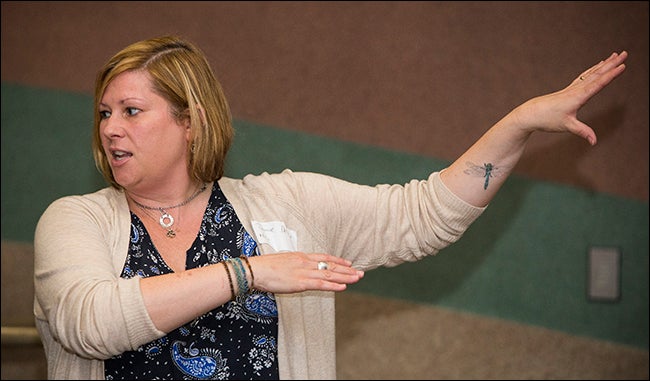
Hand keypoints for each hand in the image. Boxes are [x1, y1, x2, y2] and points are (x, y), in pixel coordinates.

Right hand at [248, 252, 363, 292]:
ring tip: (357, 278)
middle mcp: (305, 262)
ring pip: (329, 274)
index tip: (348, 263)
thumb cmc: (263, 266)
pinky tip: (343, 287)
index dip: (337, 260)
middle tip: (360, 272)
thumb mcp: (282, 261)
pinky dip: (333, 286)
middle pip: (330, 265)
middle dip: (346, 269)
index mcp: (300, 256)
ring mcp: (303, 272)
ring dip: (345, 277)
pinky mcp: (300, 283)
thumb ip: (292, 264)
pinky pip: (320, 284)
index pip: (324, 257)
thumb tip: (296, 269)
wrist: (255, 270)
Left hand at [510, 51, 626, 144]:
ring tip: (614, 55)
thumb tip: (594, 142)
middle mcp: (575, 90)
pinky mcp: (567, 90)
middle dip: (612, 64)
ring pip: (591, 73)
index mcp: (577, 97)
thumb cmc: (547, 119)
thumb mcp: (566, 126)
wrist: (530, 114)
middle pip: (597, 74)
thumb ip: (582, 132)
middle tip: (625, 53)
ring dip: (604, 64)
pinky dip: (592, 70)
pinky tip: (597, 66)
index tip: (622, 66)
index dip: (611, 75)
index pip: (598, 83)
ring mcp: (571, 89)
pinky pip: (583, 77)